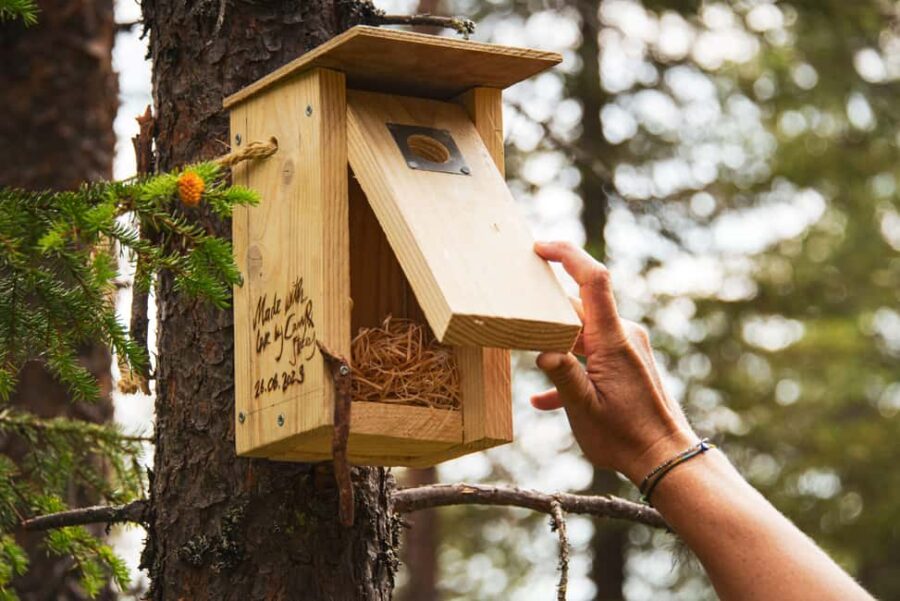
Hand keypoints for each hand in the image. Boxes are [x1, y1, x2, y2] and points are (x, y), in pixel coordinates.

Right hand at [531, 241, 696, 483]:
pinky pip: (591, 354)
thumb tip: (541, 350)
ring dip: (556, 345)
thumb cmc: (625, 437)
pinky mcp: (626, 362)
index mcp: (612, 340)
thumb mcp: (584, 410)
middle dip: (546, 311)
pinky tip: (545, 399)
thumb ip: (562, 375)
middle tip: (516, 318)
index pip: (592, 280)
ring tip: (528, 360)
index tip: (538, 248)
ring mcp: (626, 348)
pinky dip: (570, 368)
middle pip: (578, 306)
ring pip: (581, 332)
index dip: (567, 255)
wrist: (666, 458)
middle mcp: (622, 335)